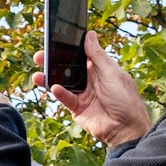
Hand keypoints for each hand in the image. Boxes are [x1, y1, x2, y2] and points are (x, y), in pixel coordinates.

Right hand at [33, 32, 150, 146]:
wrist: (126, 129)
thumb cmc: (126, 100)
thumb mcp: (112, 73)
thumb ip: (98, 56)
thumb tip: (90, 35)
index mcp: (100, 68)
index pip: (81, 54)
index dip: (68, 47)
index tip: (54, 40)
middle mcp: (89, 79)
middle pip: (67, 67)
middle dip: (53, 61)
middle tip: (40, 55)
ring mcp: (82, 93)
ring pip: (62, 82)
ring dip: (50, 77)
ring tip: (38, 74)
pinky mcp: (77, 107)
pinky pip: (65, 98)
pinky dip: (59, 93)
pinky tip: (54, 88)